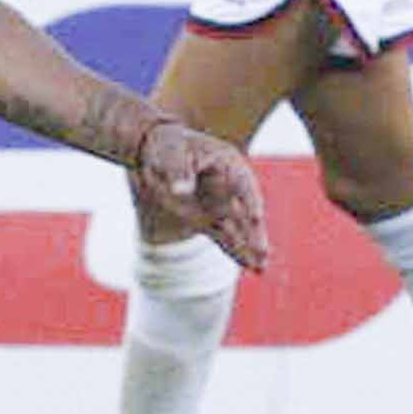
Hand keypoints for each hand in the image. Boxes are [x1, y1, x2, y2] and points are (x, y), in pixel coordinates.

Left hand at [130, 122, 269, 272]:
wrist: (150, 152)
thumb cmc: (165, 144)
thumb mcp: (170, 151)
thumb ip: (178, 170)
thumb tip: (181, 191)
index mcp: (227, 163)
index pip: (243, 183)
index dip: (250, 199)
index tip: (254, 217)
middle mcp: (229, 186)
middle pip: (246, 211)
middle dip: (254, 232)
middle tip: (261, 251)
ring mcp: (219, 204)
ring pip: (239, 229)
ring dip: (249, 248)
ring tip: (261, 268)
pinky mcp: (207, 219)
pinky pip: (225, 237)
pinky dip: (236, 251)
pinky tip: (251, 266)